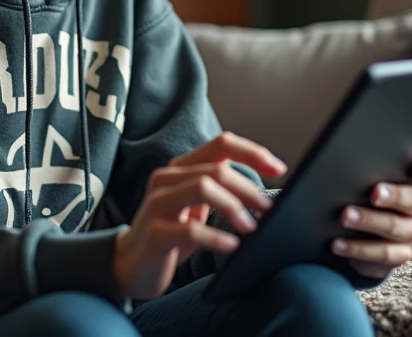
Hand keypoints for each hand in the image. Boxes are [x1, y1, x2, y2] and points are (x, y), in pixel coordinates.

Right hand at [111, 132, 285, 299]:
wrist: (131, 265)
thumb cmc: (171, 234)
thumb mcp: (196, 208)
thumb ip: (221, 194)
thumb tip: (267, 198)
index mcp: (180, 168)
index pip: (220, 144)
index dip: (253, 152)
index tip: (280, 169)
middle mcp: (166, 179)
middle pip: (216, 169)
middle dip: (249, 188)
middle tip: (269, 210)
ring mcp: (157, 203)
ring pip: (202, 187)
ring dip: (233, 207)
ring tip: (251, 228)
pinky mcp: (154, 233)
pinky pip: (189, 230)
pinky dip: (216, 237)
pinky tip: (232, 246)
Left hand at [332, 159, 411, 278]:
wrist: (361, 233)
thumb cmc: (365, 195)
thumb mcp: (368, 181)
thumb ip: (368, 171)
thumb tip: (345, 162)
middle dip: (395, 196)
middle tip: (374, 194)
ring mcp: (411, 233)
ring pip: (397, 228)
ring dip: (369, 221)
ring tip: (345, 216)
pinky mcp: (398, 255)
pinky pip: (383, 253)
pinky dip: (358, 248)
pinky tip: (338, 243)